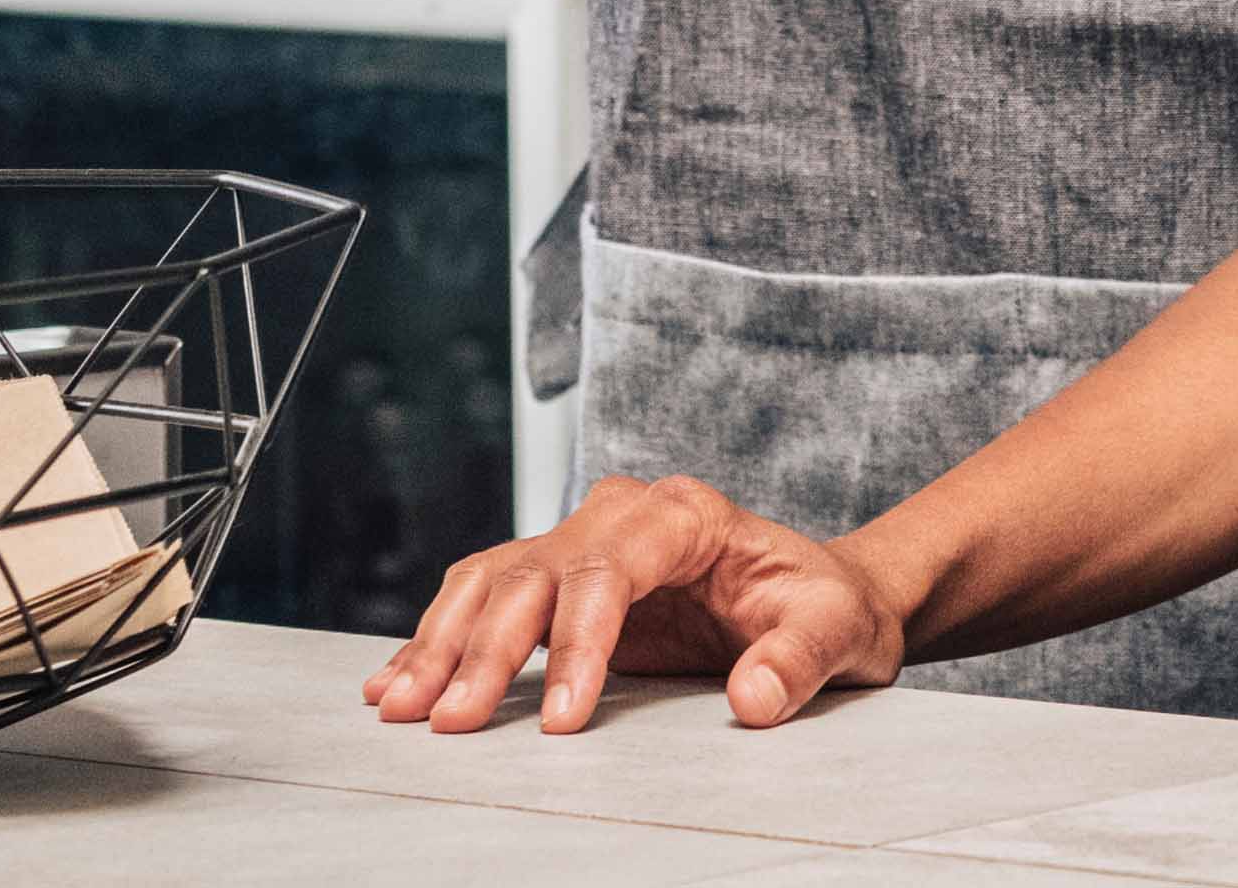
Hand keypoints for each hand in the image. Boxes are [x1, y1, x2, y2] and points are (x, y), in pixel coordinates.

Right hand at [362, 476, 909, 736]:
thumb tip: (752, 699)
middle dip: (484, 649)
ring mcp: (584, 543)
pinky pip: (488, 599)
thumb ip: (798, 659)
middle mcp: (620, 515)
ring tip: (399, 705)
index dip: (577, 644)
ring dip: (441, 642)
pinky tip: (399, 679)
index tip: (561, 719)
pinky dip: (441, 638)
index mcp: (683, 514)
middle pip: (533, 572)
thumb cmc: (828, 606)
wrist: (823, 597)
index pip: (608, 569)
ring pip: (493, 580)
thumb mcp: (837, 628)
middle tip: (451, 722)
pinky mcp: (562, 583)